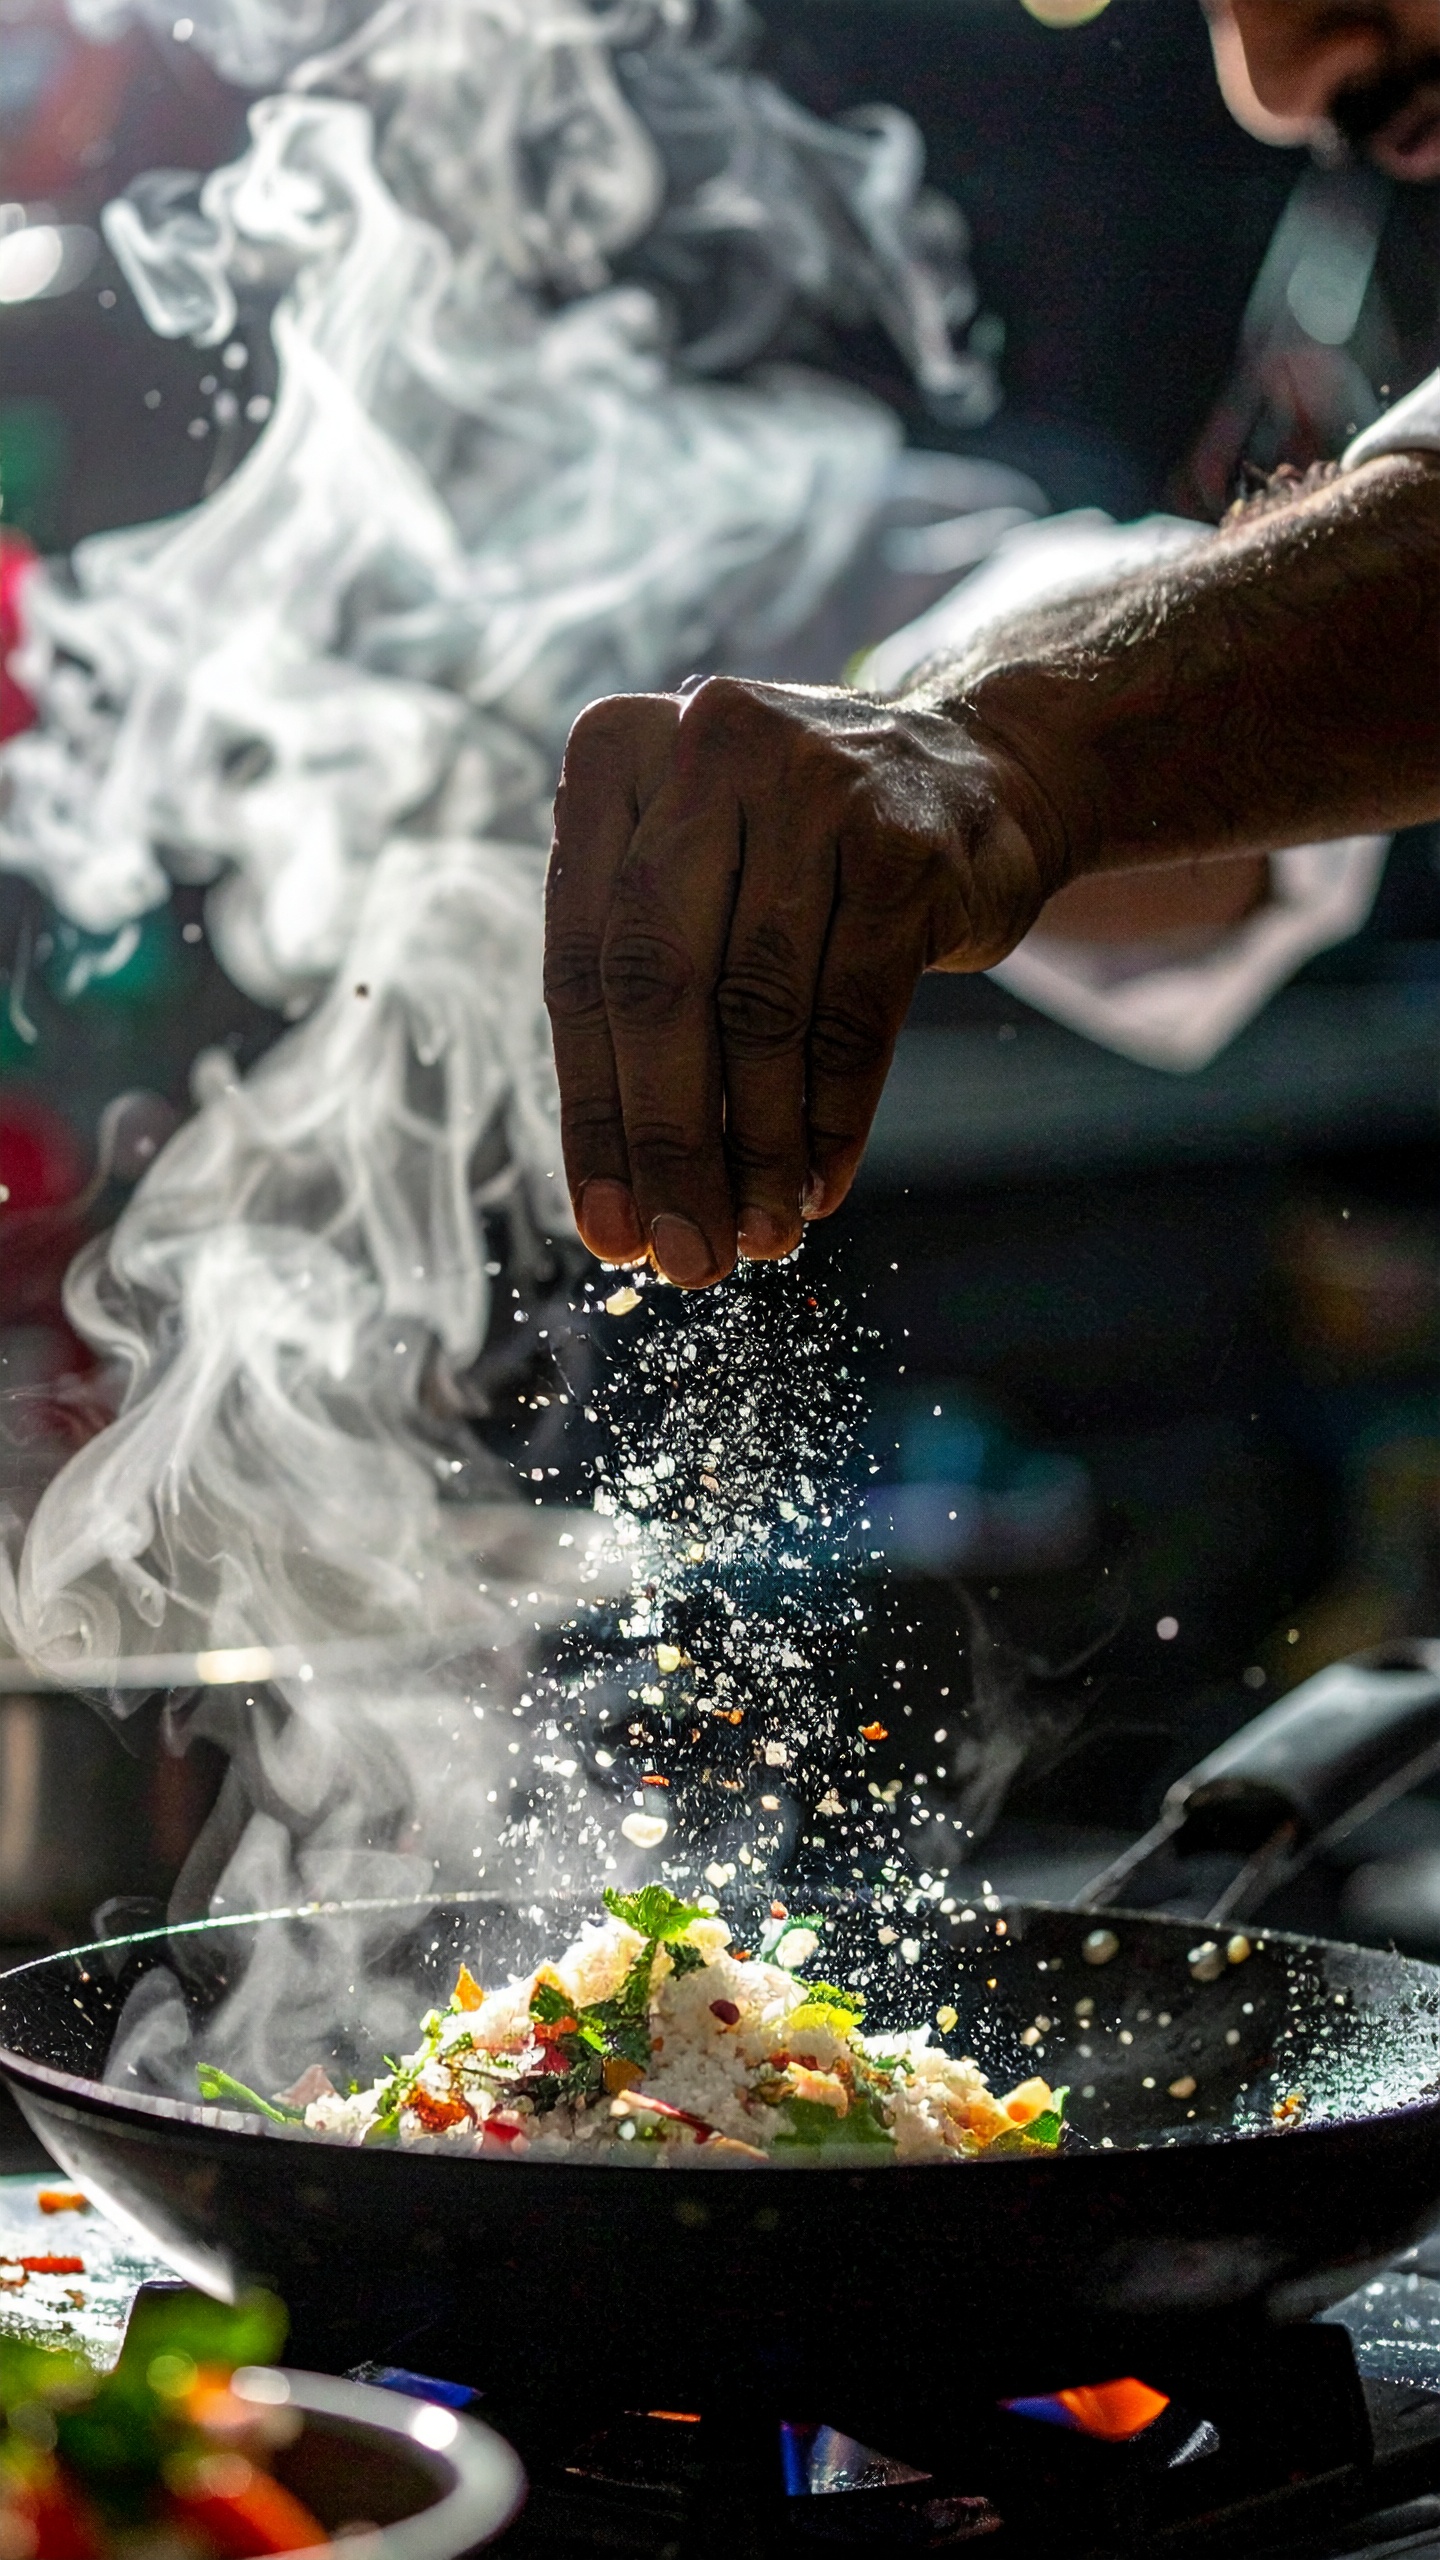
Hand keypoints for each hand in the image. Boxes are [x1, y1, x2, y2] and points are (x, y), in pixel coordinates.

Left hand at [543, 675, 1056, 1287]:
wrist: (989, 773)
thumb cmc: (809, 854)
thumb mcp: (707, 876)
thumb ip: (646, 990)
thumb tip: (623, 1198)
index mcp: (616, 752)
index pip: (581, 965)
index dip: (590, 1113)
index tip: (606, 1229)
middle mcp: (707, 747)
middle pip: (659, 986)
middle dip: (665, 1143)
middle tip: (680, 1254)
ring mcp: (814, 786)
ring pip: (760, 1012)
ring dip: (754, 1150)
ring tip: (756, 1236)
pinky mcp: (905, 847)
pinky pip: (852, 1018)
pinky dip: (831, 1119)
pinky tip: (816, 1187)